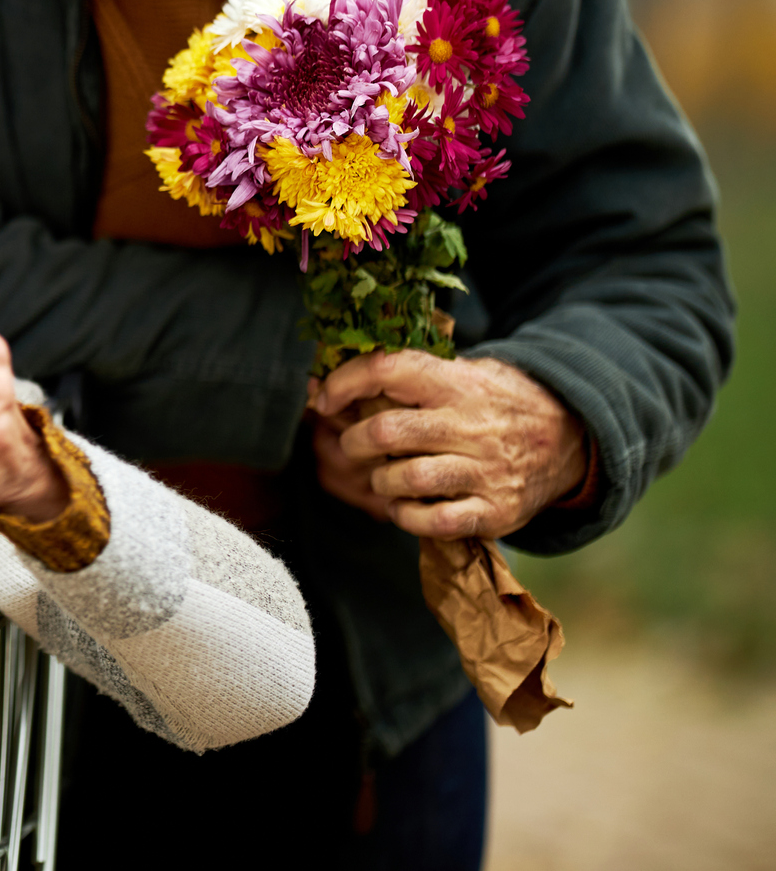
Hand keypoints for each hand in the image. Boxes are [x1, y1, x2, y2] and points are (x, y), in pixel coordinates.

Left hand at [310, 351, 586, 540]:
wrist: (571, 438)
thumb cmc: (496, 402)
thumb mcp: (463, 374)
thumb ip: (405, 379)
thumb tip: (321, 387)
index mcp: (458, 383)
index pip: (388, 369)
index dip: (344, 382)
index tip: (324, 398)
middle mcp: (471, 425)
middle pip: (387, 432)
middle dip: (353, 441)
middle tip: (353, 445)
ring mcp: (486, 471)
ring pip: (405, 478)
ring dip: (379, 480)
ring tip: (383, 475)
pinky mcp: (496, 511)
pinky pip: (433, 522)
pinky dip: (405, 516)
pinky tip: (404, 505)